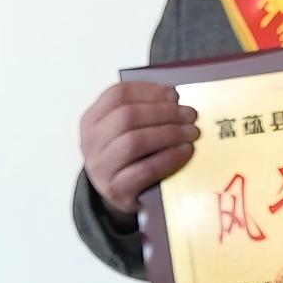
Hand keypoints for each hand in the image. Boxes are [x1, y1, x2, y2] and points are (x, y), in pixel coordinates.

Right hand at [79, 78, 199, 217]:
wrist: (118, 192)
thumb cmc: (128, 156)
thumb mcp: (126, 130)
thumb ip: (144, 110)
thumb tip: (174, 96)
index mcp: (92, 120)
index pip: (116, 95)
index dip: (148, 90)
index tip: (173, 93)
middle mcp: (91, 142)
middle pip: (127, 116)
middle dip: (164, 112)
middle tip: (190, 115)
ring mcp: (101, 167)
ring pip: (134, 142)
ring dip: (169, 133)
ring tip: (191, 133)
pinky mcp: (117, 189)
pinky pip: (145, 170)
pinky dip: (169, 158)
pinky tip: (186, 151)